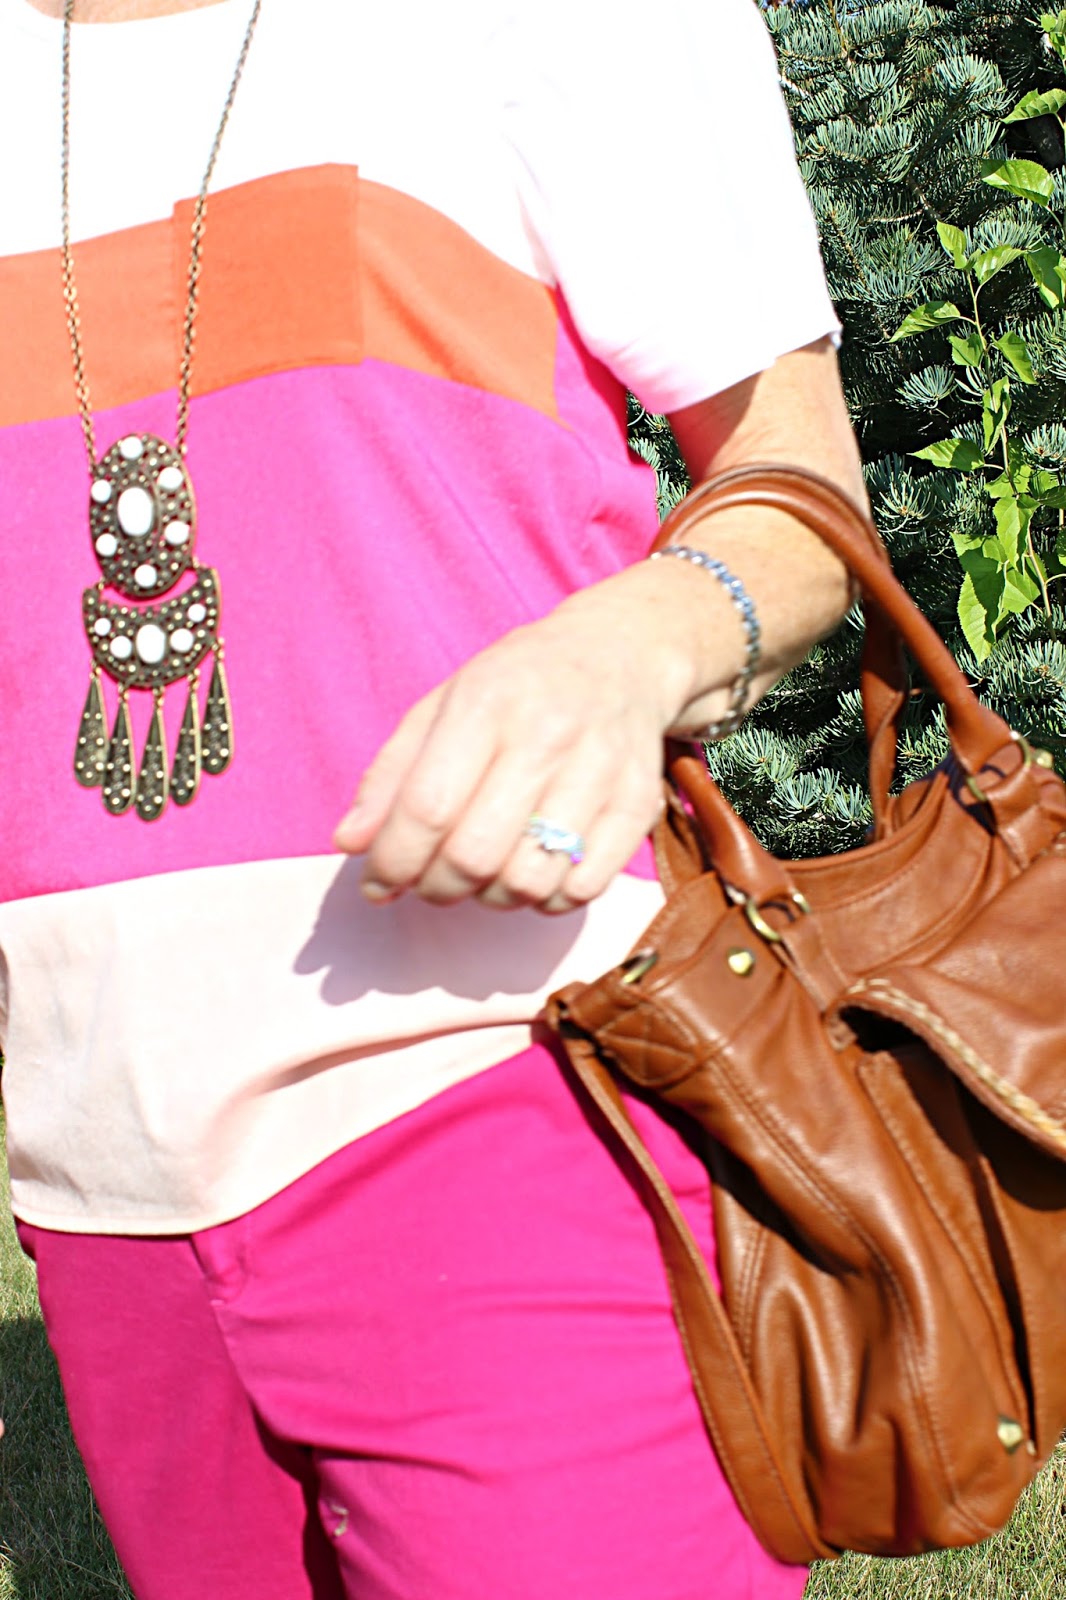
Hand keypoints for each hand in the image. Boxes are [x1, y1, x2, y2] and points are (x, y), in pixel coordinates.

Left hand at [333, 564, 710, 912]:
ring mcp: (600, 772)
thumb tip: (351, 844)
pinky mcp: (638, 805)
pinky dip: (546, 899)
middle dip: (437, 887)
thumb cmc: (517, 686)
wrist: (621, 655)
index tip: (378, 883)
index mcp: (486, 702)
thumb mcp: (442, 705)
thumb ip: (391, 775)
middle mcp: (547, 734)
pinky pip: (581, 890)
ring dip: (491, 898)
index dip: (393, 861)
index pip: (428, 808)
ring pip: (527, 882)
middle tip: (431, 882)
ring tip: (484, 876)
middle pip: (474, 855)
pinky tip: (533, 872)